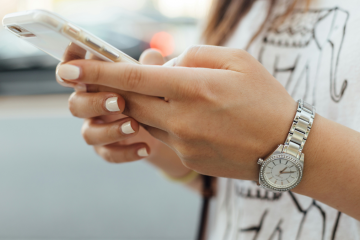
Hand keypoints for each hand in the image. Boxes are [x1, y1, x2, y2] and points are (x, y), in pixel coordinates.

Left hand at [57, 45, 296, 180]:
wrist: (287, 147)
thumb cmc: (266, 98)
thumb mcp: (237, 60)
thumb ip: (194, 55)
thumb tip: (164, 63)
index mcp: (194, 87)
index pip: (133, 77)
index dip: (97, 72)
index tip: (69, 70)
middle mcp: (182, 117)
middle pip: (130, 101)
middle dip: (117, 89)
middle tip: (113, 79)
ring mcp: (183, 142)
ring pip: (145, 119)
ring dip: (147, 104)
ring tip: (175, 96)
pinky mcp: (188, 157)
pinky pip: (164, 135)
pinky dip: (167, 121)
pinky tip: (193, 118)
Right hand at [57, 48, 189, 177]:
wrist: (163, 128)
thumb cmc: (151, 94)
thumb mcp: (154, 78)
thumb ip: (150, 67)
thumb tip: (153, 55)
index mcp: (95, 82)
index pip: (73, 71)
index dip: (69, 64)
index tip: (75, 63)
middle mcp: (90, 104)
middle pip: (76, 104)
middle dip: (95, 102)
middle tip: (120, 101)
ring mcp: (97, 128)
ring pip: (88, 133)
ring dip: (110, 130)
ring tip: (135, 126)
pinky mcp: (107, 148)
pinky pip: (108, 154)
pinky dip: (126, 152)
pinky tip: (145, 148)